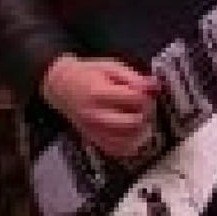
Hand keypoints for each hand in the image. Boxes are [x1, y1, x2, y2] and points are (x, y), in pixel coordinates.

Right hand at [40, 53, 159, 158]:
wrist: (62, 86)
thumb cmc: (87, 74)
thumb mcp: (111, 67)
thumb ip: (133, 77)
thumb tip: (154, 85)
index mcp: (99, 94)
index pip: (135, 99)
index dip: (146, 93)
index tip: (145, 89)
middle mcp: (96, 115)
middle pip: (134, 122)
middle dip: (145, 112)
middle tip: (143, 103)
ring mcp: (94, 130)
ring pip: (128, 140)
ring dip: (140, 128)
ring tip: (137, 114)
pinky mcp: (94, 140)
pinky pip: (118, 150)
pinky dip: (129, 143)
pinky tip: (132, 131)